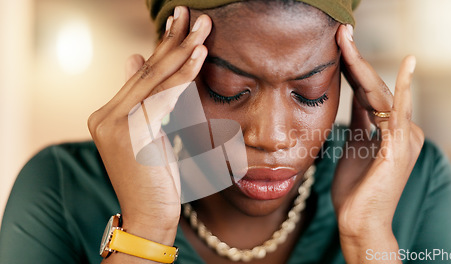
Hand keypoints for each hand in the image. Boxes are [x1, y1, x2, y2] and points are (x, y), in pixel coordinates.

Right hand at [87, 6, 211, 246]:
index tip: (181, 24)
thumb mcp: (150, 135)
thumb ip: (143, 100)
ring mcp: (113, 123)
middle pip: (146, 70)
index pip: (141, 74)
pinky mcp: (128, 132)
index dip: (162, 47)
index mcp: (108, 113)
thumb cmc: (155, 179)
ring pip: (154, 78)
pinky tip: (199, 56)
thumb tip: (131, 57)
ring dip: (183, 51)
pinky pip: (162, 97)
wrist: (150, 216)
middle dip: (174, 40)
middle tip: (193, 14)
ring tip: (203, 27)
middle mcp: (105, 114)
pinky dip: (184, 76)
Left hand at [331, 25, 424, 261]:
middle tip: (341, 32)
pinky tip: (407, 64)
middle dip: (356, 59)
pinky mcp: (400, 147)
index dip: (353, 67)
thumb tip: (355, 95)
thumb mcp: (354, 145)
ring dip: (363, 65)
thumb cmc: (355, 189)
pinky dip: (402, 88)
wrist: (358, 221)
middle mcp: (402, 129)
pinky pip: (399, 112)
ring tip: (347, 40)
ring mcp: (404, 137)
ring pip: (380, 93)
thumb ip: (359, 120)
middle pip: (375, 86)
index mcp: (390, 129)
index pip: (369, 90)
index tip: (337, 45)